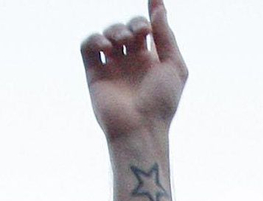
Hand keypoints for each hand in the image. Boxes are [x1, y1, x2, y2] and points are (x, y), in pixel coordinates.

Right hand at [81, 6, 187, 143]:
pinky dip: (95, 39)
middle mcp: (132, 62)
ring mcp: (112, 67)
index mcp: (152, 61)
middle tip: (139, 33)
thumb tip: (159, 9)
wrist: (140, 128)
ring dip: (116, 30)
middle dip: (134, 23)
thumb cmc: (162, 102)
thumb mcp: (174, 67)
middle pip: (129, 28)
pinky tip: (106, 48)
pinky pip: (88, 46)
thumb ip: (166, 37)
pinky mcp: (94, 74)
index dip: (152, 11)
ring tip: (123, 42)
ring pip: (109, 34)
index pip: (149, 29)